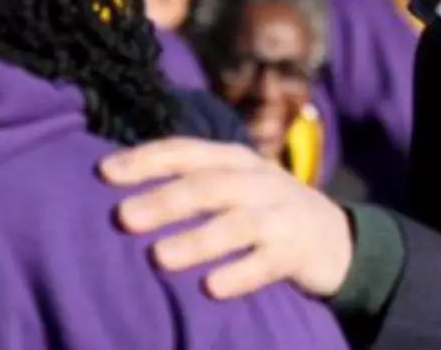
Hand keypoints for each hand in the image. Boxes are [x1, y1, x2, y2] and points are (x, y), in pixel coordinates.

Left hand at [99, 137, 352, 298]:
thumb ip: (192, 178)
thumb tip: (124, 181)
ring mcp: (279, 215)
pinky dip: (239, 275)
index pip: (185, 151)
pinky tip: (211, 289)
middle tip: (123, 217)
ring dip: (196, 240)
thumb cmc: (262, 206)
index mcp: (234, 158)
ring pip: (235, 224)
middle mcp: (256, 180)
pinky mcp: (296, 253)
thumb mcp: (234, 180)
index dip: (146, 159)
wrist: (335, 236)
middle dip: (163, 200)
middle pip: (207, 186)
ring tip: (158, 257)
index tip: (105, 172)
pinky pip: (266, 264)